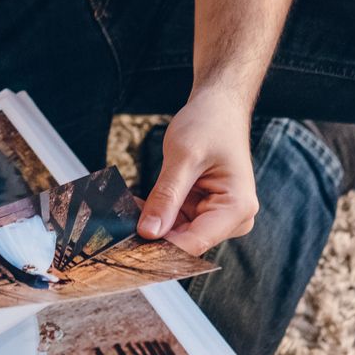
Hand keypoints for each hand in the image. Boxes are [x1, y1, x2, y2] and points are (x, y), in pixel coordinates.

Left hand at [139, 88, 259, 254]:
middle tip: (117, 228)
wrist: (218, 106)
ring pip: (176, 234)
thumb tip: (148, 233)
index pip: (194, 243)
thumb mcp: (184, 156)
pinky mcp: (202, 210)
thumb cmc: (210, 123)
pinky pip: (174, 222)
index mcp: (237, 208)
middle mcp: (232, 219)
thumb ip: (167, 196)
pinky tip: (133, 205)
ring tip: (123, 211)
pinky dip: (154, 215)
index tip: (127, 247)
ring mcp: (216, 216)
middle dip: (152, 235)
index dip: (160, 248)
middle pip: (185, 242)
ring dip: (150, 225)